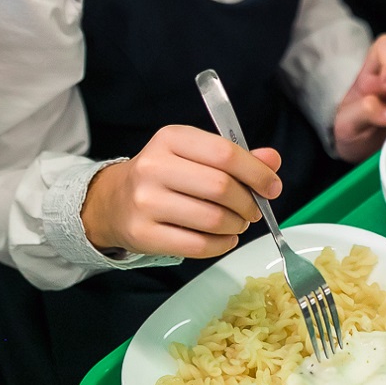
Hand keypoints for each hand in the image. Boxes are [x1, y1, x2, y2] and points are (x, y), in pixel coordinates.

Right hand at [80, 125, 282, 258]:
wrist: (112, 201)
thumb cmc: (164, 175)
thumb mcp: (195, 154)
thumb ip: (235, 156)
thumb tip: (272, 160)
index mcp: (171, 138)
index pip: (225, 154)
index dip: (256, 173)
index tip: (272, 187)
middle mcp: (154, 167)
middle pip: (221, 188)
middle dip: (248, 203)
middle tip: (254, 210)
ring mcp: (145, 202)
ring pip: (212, 219)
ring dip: (236, 225)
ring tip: (237, 223)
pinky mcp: (143, 234)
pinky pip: (198, 246)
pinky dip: (222, 244)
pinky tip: (224, 238)